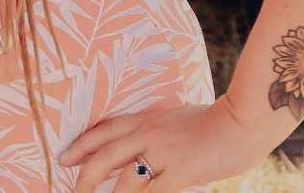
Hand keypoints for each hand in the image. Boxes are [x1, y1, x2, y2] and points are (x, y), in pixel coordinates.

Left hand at [62, 97, 274, 191]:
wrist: (239, 123)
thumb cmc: (209, 122)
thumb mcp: (171, 119)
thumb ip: (151, 130)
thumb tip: (134, 146)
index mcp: (144, 120)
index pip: (103, 132)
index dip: (81, 146)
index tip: (64, 158)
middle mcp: (147, 134)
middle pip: (105, 156)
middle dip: (85, 175)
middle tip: (72, 189)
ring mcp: (163, 153)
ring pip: (125, 179)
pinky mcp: (181, 171)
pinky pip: (153, 192)